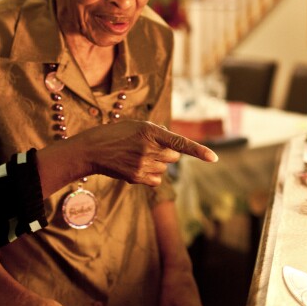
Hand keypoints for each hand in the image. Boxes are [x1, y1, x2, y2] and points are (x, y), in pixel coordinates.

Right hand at [36, 120, 217, 196]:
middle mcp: (148, 149)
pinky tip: (137, 167)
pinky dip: (152, 175)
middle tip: (149, 147)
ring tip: (137, 156)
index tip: (214, 158)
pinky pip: (157, 180)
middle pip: (174, 157)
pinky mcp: (137, 178)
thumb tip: (176, 146)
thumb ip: (158, 133)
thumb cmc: (116, 134)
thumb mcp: (137, 125)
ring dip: (157, 163)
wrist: (92, 150)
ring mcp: (142, 165)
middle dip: (167, 153)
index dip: (199, 151)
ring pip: (165, 168)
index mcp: (150, 131)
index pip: (180, 142)